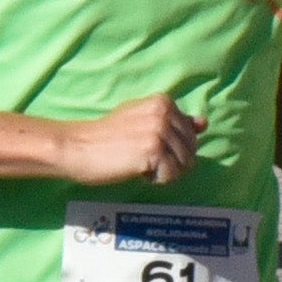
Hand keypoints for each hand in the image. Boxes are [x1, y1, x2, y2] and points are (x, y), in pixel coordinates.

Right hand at [56, 93, 202, 187]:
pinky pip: (171, 176)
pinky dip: (155, 179)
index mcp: (164, 102)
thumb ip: (175, 122)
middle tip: (140, 156)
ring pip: (183, 165)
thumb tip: (204, 124)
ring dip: (163, 171)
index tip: (145, 145)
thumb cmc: (108, 136)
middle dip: (170, 161)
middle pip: (190, 151)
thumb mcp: (143, 120)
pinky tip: (136, 170)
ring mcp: (160, 131)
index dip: (171, 148)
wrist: (77, 147)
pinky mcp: (154, 151)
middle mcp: (165, 113)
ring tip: (138, 162)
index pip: (190, 135)